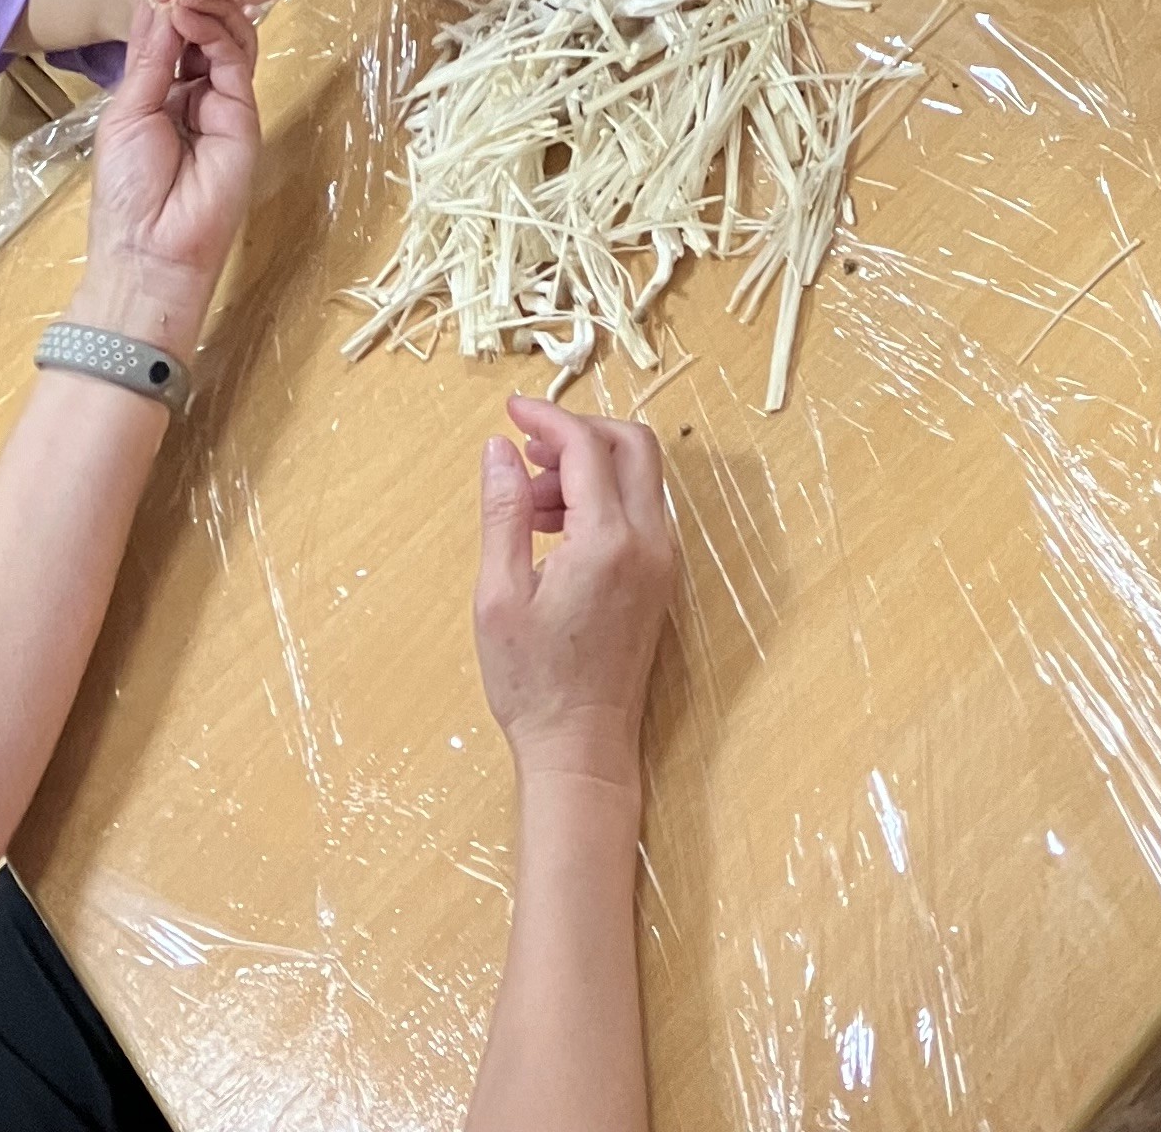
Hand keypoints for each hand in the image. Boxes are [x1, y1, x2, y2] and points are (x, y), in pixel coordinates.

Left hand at [72, 0, 260, 357]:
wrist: (152, 249)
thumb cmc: (126, 189)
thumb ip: (150, 58)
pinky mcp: (245, 112)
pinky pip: (236, 62)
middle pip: (201, 33)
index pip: (167, 39)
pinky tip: (192, 13)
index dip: (162, 6)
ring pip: (226, 40)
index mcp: (158, 96)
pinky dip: (217, 31)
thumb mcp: (127, 112)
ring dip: (205, 8)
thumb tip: (160, 1)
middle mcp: (193, 94)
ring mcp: (223, 102)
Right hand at [474, 397, 676, 793]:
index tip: (510, 412)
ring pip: (640, 476)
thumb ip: (502, 512)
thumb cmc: (532, 682)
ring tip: (530, 502)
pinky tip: (556, 528)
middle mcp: (650, 542)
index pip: (587, 447)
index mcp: (609, 541)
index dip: (547, 419)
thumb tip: (498, 448)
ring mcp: (662, 560)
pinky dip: (603, 498)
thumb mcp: (499, 595)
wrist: (581, 748)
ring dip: (589, 466)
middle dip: (578, 432)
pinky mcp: (661, 578)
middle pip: (631, 444)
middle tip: (525, 452)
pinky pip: (641, 510)